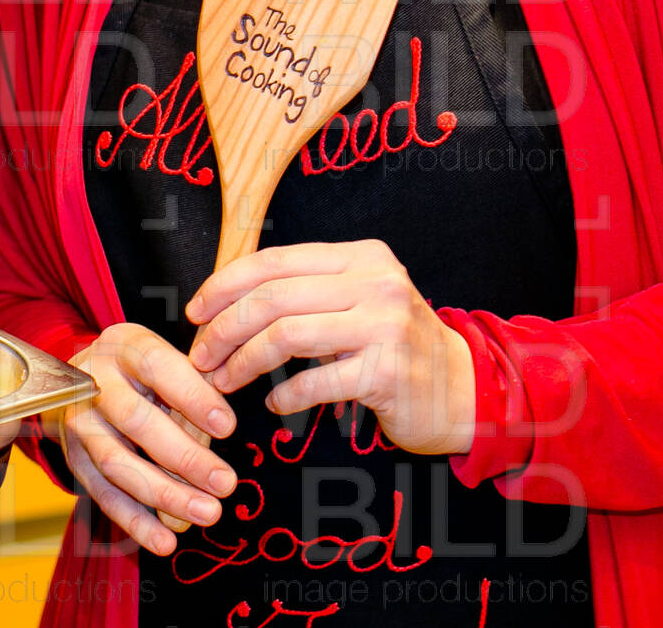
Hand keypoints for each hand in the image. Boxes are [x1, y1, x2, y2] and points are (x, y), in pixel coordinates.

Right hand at [50, 324, 238, 555]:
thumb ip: (194, 386)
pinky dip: (135, 520)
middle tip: (225, 483)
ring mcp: (80, 422)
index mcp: (125, 347)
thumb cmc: (142, 371)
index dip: (192, 397)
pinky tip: (165, 540)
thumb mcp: (166, 360)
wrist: (84, 378)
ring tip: (208, 513)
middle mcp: (94, 381)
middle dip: (184, 456)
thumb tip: (220, 429)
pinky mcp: (75, 458)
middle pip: (135, 420)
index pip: (158, 368)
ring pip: (118, 463)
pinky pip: (103, 493)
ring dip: (165, 493)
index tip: (227, 427)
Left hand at [186, 239, 474, 456]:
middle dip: (223, 328)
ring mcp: (385, 327)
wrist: (467, 390)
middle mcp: (376, 284)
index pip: (273, 260)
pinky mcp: (388, 373)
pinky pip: (314, 383)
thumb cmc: (394, 345)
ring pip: (285, 337)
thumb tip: (222, 299)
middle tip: (201, 356)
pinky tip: (273, 405)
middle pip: (272, 298)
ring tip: (224, 381)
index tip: (195, 312)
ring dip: (243, 363)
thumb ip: (305, 290)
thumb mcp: (357, 300)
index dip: (224, 285)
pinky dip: (283, 396)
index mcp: (361, 257)